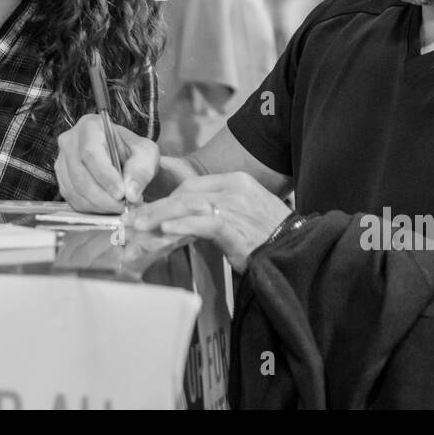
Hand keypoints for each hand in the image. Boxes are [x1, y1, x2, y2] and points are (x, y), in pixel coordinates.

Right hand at [54, 114, 158, 213]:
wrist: (124, 158)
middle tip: (124, 206)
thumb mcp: (146, 153)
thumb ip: (142, 170)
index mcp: (90, 127)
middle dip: (103, 196)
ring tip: (120, 207)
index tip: (121, 193)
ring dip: (99, 205)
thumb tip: (130, 192)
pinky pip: (73, 200)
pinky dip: (92, 209)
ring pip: (75, 191)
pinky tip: (108, 207)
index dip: (105, 176)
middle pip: (80, 175)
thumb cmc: (133, 151)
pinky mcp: (62, 180)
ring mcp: (62, 162)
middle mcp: (70, 142)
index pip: (91, 153)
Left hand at [132, 172, 292, 271]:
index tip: (151, 211)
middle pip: (186, 193)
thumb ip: (219, 212)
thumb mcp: (245, 216)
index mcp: (237, 181)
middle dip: (158, 207)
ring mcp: (235, 206)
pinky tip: (165, 230)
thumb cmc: (271, 239)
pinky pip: (202, 223)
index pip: (194, 185)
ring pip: (188, 205)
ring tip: (140, 226)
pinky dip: (182, 226)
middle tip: (136, 220)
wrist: (298, 253)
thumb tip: (187, 221)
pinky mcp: (235, 227)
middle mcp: (235, 188)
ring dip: (160, 216)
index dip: (169, 199)